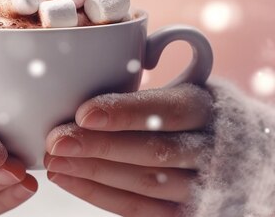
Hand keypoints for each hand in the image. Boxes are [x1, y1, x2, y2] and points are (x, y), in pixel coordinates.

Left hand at [44, 84, 213, 216]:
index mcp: (206, 106)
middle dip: (100, 147)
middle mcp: (211, 148)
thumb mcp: (175, 83)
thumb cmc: (179, 112)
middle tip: (56, 142)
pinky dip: (99, 194)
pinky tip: (68, 179)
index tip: (84, 114)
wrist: (221, 153)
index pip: (169, 110)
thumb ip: (141, 77)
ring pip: (146, 182)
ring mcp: (202, 185)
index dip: (127, 113)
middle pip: (155, 151)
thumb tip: (83, 71)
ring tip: (53, 161)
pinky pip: (139, 208)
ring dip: (93, 172)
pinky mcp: (185, 211)